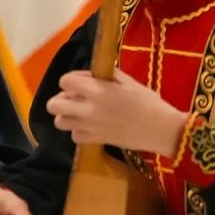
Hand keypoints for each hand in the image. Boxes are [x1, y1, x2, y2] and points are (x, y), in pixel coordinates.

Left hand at [45, 69, 188, 153]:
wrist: (161, 129)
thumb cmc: (148, 101)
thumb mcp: (128, 81)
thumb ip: (106, 76)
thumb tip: (91, 74)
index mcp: (97, 90)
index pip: (65, 81)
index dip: (71, 80)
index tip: (83, 83)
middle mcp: (88, 108)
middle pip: (53, 105)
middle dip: (61, 100)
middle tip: (75, 100)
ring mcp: (89, 126)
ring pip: (60, 122)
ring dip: (67, 116)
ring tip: (81, 114)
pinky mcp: (95, 140)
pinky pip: (74, 136)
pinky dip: (79, 131)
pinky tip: (91, 127)